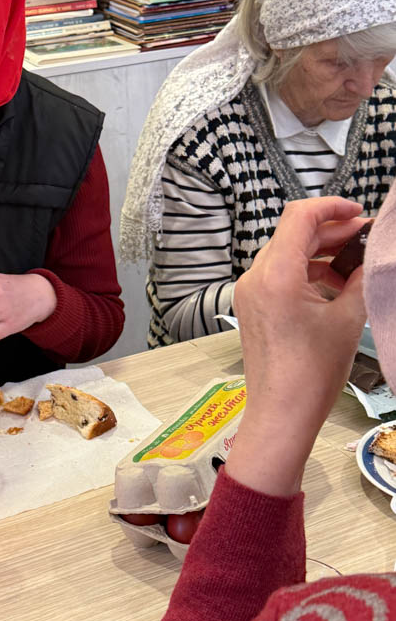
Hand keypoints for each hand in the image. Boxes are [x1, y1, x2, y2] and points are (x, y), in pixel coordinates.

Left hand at [226, 197, 367, 495]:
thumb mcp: (348, 319)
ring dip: (320, 251)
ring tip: (354, 261)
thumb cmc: (311, 374)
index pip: (300, 217)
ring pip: (286, 253)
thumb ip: (360, 279)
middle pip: (293, 233)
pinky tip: (334, 282)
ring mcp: (250, 292)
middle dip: (331, 231)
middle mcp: (256, 278)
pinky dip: (306, 270)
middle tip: (366, 238)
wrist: (281, 413)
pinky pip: (279, 274)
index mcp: (276, 274)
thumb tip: (370, 257)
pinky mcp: (252, 306)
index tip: (358, 213)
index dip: (332, 207)